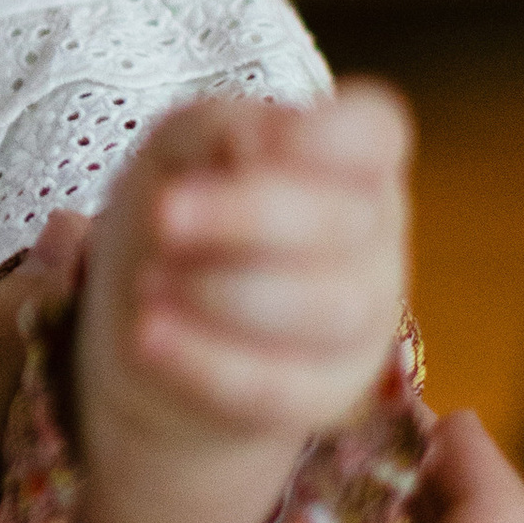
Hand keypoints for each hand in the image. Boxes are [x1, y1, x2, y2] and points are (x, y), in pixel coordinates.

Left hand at [72, 83, 410, 522]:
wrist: (156, 324)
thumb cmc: (182, 214)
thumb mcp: (179, 152)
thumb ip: (219, 128)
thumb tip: (258, 144)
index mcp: (350, 159)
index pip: (375, 134)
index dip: (326, 136)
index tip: (246, 142)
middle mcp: (373, 238)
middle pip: (344, 222)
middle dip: (246, 216)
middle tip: (162, 215)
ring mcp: (362, 321)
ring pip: (326, 307)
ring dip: (226, 290)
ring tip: (148, 281)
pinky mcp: (325, 394)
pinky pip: (281, 385)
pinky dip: (206, 360)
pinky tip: (148, 336)